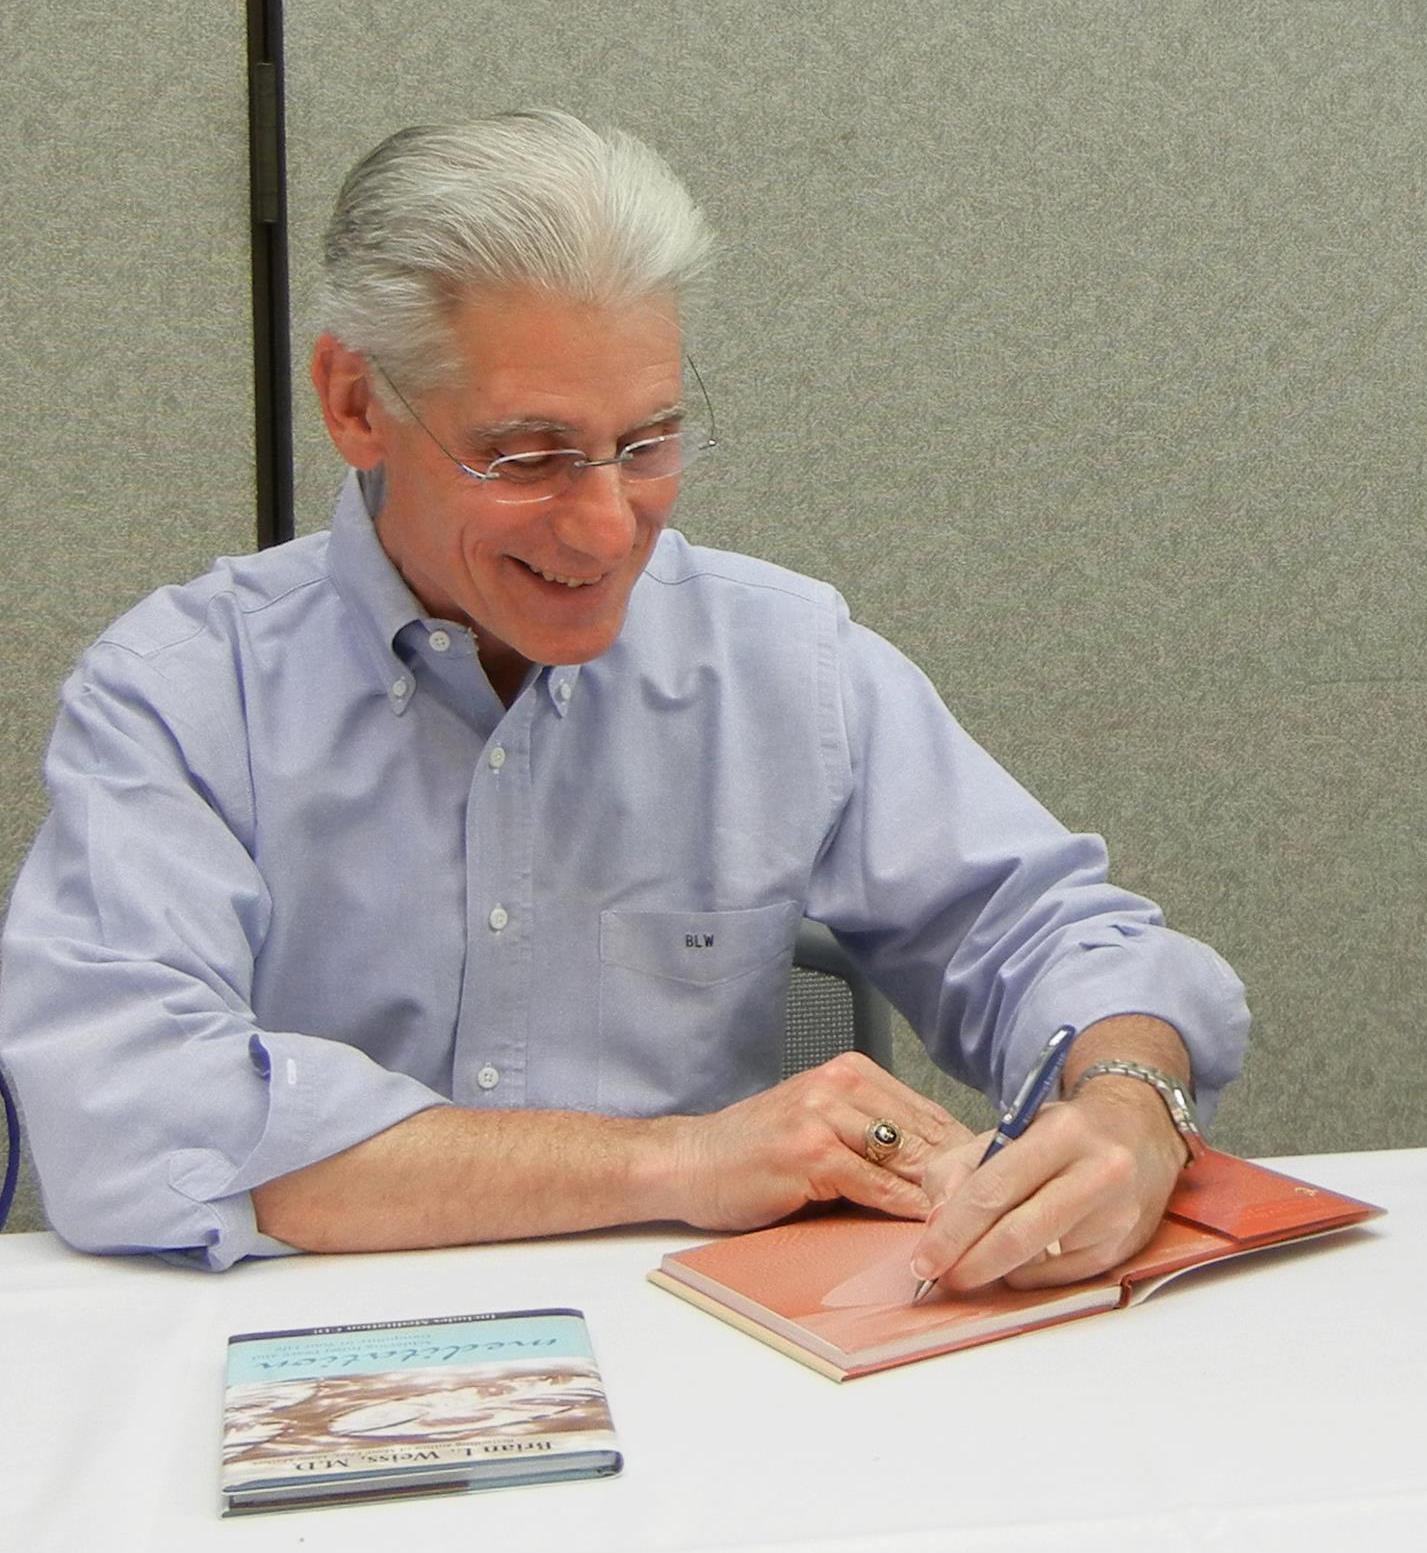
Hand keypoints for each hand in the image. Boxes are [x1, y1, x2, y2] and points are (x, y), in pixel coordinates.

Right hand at [664, 1053, 972, 1231]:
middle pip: (927, 1134)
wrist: (688, 1161)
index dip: (967, 1153)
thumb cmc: (752, 1151)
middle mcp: (840, 1085)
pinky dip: (907, 1212)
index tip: (997, 1184)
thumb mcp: (819, 1128)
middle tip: (1000, 1210)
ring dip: (943, 1196)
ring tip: (976, 1226)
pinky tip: (928, 1231)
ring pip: (908, 1159)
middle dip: (965, 1176)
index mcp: (849, 1073)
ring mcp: (825, 1116)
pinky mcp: (811, 1152)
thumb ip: (872, 1140)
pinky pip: (877, 1187)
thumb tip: (939, 1176)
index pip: (929, 1113)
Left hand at [909, 1067, 1186, 1291]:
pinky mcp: (1125, 1248)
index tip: (923, 1259)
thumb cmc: (1064, 1134)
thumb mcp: (1008, 1131)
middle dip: (969, 1263)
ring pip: (1037, 1262)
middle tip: (940, 1276)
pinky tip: (1022, 1255)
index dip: (952, 1231)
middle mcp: (1098, 1172)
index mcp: (1061, 1133)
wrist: (1140, 1130)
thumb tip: (938, 1226)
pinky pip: (1059, 1278)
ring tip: (976, 1259)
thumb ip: (960, 1170)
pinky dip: (1029, 1272)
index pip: (993, 1190)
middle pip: (1017, 1235)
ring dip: (995, 1269)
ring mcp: (1117, 1215)